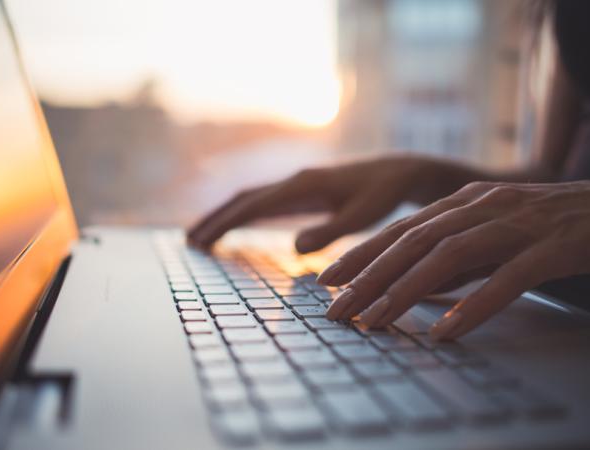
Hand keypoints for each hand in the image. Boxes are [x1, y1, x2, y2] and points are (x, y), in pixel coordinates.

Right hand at [188, 155, 475, 252]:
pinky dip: (244, 215)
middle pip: (244, 199)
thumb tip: (294, 247)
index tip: (201, 241)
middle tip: (189, 242)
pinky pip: (265, 202)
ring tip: (201, 237)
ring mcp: (297, 185)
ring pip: (251, 199)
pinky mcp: (304, 191)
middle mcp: (295, 181)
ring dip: (226, 216)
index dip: (225, 223)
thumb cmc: (385, 195)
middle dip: (216, 219)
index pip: (254, 205)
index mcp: (304, 186)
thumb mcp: (363, 216)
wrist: (400, 172)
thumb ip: (331, 231)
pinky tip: (237, 227)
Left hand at [320, 181, 589, 339]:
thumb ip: (459, 253)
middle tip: (337, 309)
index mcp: (466, 202)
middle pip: (414, 242)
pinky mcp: (553, 246)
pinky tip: (448, 330)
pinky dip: (475, 305)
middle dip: (369, 277)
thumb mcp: (497, 230)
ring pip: (450, 257)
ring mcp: (518, 223)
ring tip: (377, 322)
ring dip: (407, 291)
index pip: (402, 229)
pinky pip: (507, 278)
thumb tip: (417, 284)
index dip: (362, 254)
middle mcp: (484, 207)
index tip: (327, 280)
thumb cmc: (557, 223)